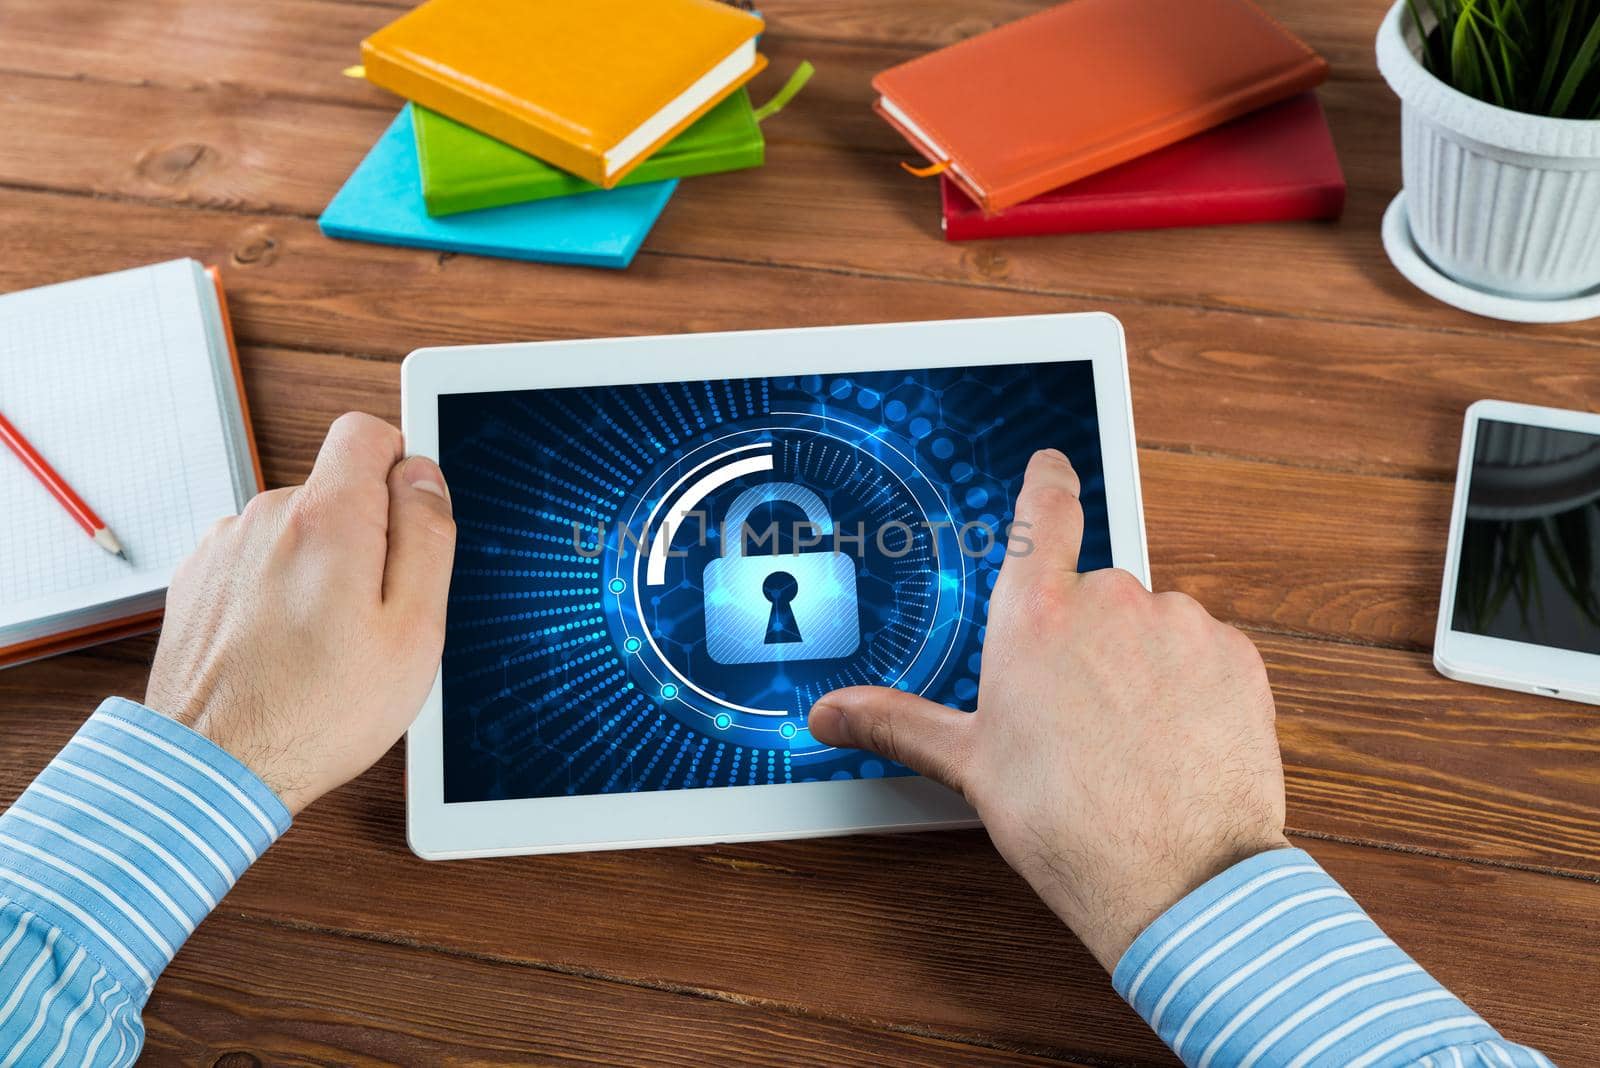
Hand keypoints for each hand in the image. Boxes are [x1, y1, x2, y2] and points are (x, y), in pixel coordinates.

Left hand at [144, 413, 455, 814]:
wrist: (215, 769)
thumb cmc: (318, 711)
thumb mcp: (413, 630)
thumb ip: (426, 537)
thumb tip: (424, 477)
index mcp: (326, 520)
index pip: (366, 433)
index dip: (400, 468)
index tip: (409, 522)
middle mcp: (265, 518)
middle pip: (334, 489)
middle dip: (365, 536)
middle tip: (375, 615)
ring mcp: (224, 548)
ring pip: (297, 530)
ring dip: (319, 568)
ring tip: (326, 644)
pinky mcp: (198, 581)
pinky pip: (258, 563)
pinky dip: (277, 592)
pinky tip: (286, 649)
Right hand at [808, 450, 1287, 970]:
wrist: (1176, 880)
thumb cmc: (1067, 823)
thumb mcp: (969, 766)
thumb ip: (898, 722)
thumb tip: (831, 712)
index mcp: (1035, 617)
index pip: (1042, 514)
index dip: (1046, 481)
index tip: (1051, 464)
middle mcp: (1109, 602)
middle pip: (1093, 593)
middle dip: (1085, 639)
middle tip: (1074, 711)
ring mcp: (1180, 625)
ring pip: (1153, 625)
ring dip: (1140, 662)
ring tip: (1128, 737)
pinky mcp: (1236, 657)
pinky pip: (1204, 652)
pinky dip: (1190, 684)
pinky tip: (1173, 740)